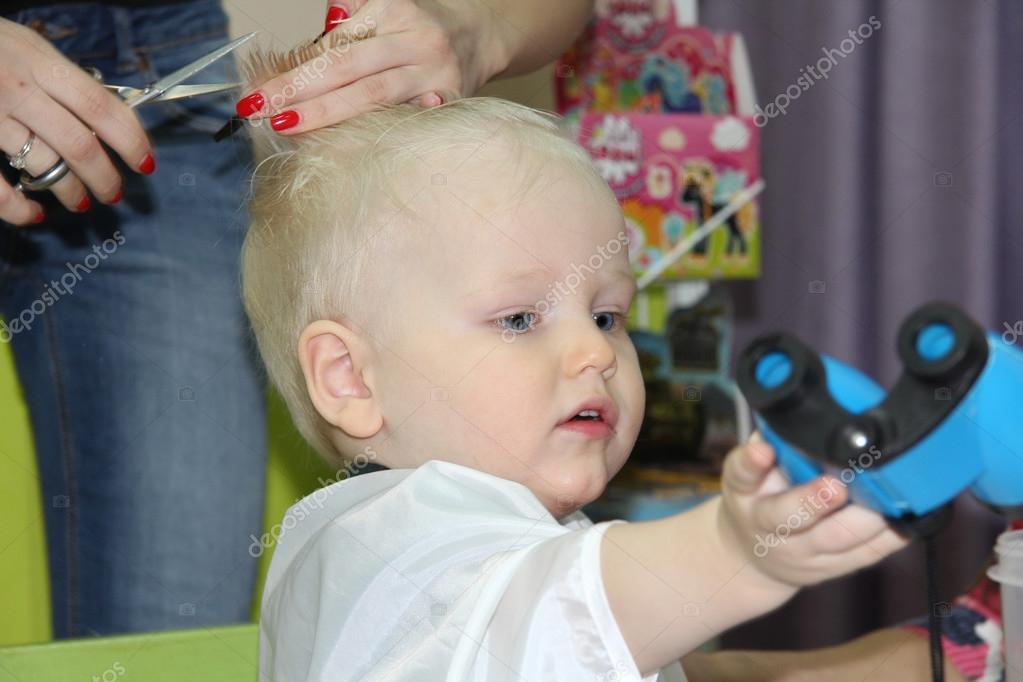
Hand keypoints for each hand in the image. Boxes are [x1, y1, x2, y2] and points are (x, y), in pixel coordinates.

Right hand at [0, 18, 154, 224]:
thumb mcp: (29, 48)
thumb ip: (63, 79)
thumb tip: (110, 114)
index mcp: (42, 63)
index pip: (102, 107)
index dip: (131, 140)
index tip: (146, 162)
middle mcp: (20, 88)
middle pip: (79, 144)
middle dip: (104, 177)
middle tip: (114, 193)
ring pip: (43, 165)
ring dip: (70, 191)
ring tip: (80, 201)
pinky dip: (17, 208)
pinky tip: (34, 214)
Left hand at [235, 0, 507, 133]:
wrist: (480, 36)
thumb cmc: (416, 29)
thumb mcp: (383, 11)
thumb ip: (346, 24)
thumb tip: (307, 54)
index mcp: (393, 10)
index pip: (336, 44)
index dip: (296, 68)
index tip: (260, 93)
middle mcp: (415, 39)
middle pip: (348, 65)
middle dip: (300, 88)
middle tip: (261, 109)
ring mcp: (434, 73)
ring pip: (375, 94)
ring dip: (328, 112)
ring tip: (288, 125)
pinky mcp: (449, 102)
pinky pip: (407, 120)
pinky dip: (379, 132)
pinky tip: (350, 150)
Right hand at [717, 433, 907, 592]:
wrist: (752, 553)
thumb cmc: (757, 497)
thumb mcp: (749, 468)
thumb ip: (773, 441)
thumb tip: (806, 409)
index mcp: (744, 492)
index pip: (742, 473)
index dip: (753, 461)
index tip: (763, 449)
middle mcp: (768, 526)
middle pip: (789, 517)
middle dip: (814, 501)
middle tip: (836, 485)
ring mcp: (802, 552)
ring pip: (836, 540)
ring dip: (864, 519)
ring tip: (887, 496)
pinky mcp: (833, 567)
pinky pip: (868, 553)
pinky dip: (891, 533)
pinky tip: (909, 514)